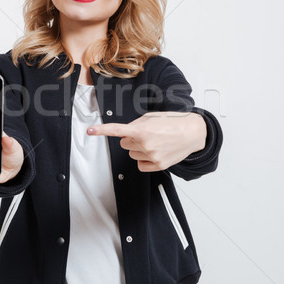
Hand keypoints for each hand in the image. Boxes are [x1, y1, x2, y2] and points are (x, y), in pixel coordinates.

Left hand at [87, 111, 205, 171]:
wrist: (192, 133)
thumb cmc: (174, 122)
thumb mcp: (152, 117)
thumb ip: (136, 124)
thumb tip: (126, 134)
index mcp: (143, 130)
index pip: (117, 130)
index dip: (101, 130)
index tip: (90, 131)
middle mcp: (145, 145)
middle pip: (124, 143)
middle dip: (131, 138)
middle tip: (146, 134)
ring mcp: (152, 156)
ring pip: (132, 154)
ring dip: (139, 148)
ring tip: (154, 141)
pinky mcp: (158, 165)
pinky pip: (140, 164)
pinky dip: (144, 159)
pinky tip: (154, 152)